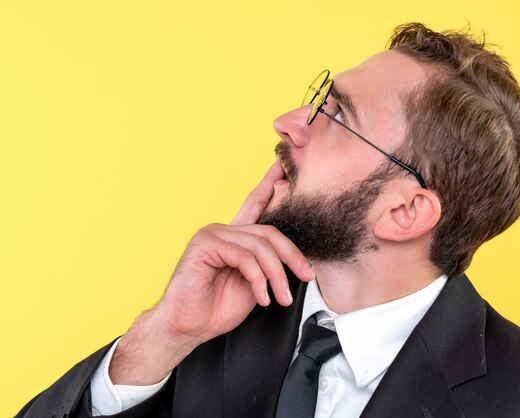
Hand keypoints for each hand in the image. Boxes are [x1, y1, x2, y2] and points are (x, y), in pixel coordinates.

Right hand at [109, 160, 314, 384]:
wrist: (188, 327)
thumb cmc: (217, 308)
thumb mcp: (255, 284)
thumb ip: (270, 265)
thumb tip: (297, 260)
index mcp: (236, 237)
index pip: (257, 203)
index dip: (271, 182)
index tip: (285, 164)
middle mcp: (224, 230)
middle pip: (270, 232)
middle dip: (292, 256)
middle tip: (305, 276)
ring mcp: (213, 234)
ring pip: (260, 246)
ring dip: (276, 275)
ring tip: (280, 297)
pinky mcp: (204, 244)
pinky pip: (243, 256)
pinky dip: (257, 278)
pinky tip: (260, 296)